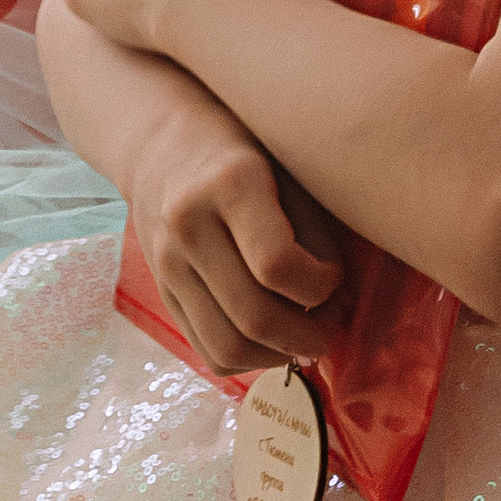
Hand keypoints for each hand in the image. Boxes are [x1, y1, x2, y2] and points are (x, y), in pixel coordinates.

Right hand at [126, 88, 344, 378]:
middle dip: (305, 335)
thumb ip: (313, 231)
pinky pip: (207, 349)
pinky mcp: (161, 289)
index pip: (278, 264)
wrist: (162, 140)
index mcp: (228, 182)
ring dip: (276, 356)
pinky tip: (272, 340)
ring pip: (226, 345)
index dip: (321, 285)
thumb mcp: (287, 163)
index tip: (336, 276)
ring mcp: (167, 261)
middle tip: (331, 326)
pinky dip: (247, 360)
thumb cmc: (246, 146)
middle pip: (252, 316)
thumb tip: (339, 305)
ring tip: (303, 338)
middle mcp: (188, 224)